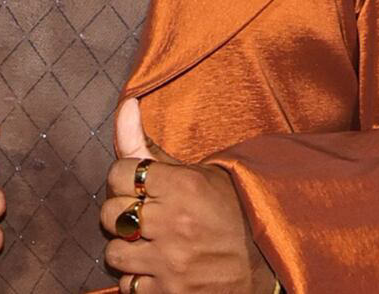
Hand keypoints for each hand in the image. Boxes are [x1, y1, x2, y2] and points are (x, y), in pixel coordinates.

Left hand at [101, 98, 277, 293]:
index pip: (118, 173)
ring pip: (114, 253)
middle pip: (110, 213)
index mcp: (183, 185)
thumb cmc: (228, 209)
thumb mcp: (194, 172)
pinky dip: (138, 279)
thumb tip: (124, 102)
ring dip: (127, 250)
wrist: (268, 261)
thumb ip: (146, 144)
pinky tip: (156, 268)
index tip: (140, 187)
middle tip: (144, 217)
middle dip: (122, 213)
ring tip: (148, 244)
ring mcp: (173, 262)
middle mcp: (175, 223)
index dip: (124, 179)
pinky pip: (128, 285)